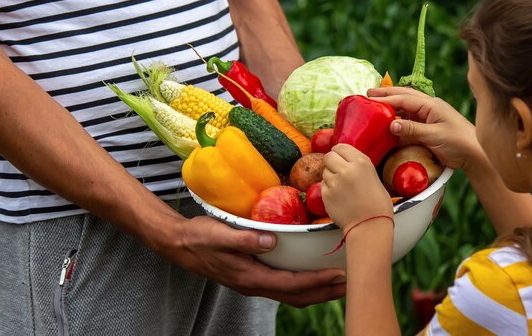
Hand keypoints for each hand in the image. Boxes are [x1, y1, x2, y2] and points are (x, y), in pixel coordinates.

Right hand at [165, 215, 345, 307]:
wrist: (181, 245)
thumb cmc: (199, 238)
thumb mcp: (218, 234)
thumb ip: (244, 239)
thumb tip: (271, 241)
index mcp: (250, 277)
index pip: (292, 284)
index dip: (317, 282)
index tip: (339, 276)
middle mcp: (255, 285)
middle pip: (297, 296)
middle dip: (325, 292)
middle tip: (350, 285)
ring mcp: (253, 283)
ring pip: (292, 294)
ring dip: (316, 291)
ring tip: (337, 283)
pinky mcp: (252, 276)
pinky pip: (284, 286)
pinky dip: (302, 284)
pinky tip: (309, 273)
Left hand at [321, 144, 392, 230]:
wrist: (369, 226)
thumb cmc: (377, 205)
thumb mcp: (373, 176)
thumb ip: (358, 166)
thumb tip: (345, 159)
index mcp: (361, 162)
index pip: (341, 146)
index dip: (339, 152)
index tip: (339, 157)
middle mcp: (346, 169)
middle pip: (328, 156)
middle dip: (331, 162)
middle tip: (337, 170)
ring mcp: (334, 182)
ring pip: (324, 171)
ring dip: (330, 176)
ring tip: (341, 187)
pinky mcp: (325, 194)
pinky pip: (322, 185)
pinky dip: (328, 189)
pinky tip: (338, 197)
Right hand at [367, 87, 480, 169]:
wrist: (476, 155)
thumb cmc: (459, 142)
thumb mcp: (434, 135)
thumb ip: (412, 130)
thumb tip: (391, 125)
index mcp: (431, 105)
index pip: (404, 98)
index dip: (385, 98)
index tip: (368, 99)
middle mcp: (429, 108)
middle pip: (404, 97)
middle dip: (386, 94)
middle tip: (368, 93)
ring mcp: (429, 117)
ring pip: (406, 108)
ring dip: (391, 106)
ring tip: (375, 105)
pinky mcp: (429, 129)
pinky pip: (409, 121)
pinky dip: (397, 121)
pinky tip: (388, 124)